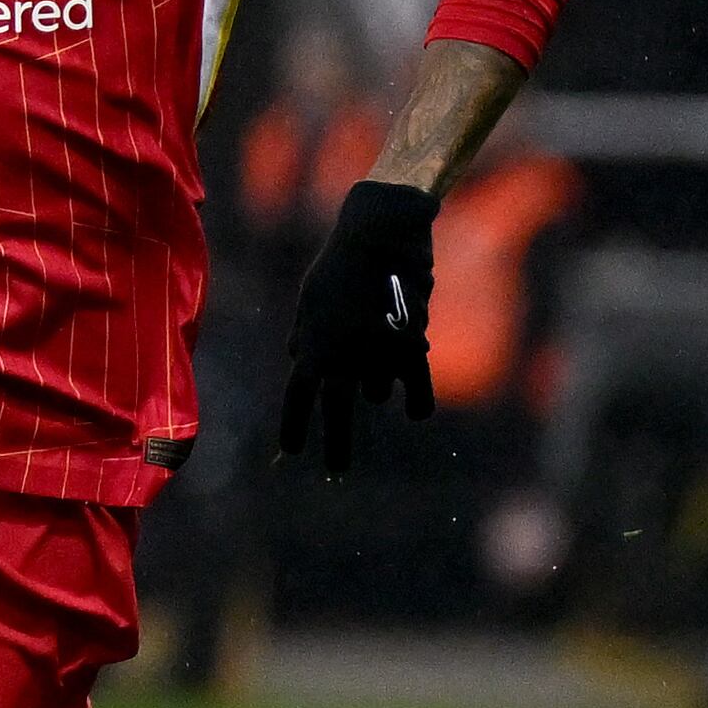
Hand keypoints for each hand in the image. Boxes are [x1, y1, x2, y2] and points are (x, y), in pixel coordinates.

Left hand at [276, 179, 438, 473]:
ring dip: (376, 379)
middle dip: (337, 444)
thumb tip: (298, 361)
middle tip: (336, 472)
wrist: (381, 235)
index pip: (297, 396)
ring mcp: (378, 353)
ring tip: (374, 339)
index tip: (290, 452)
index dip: (293, 426)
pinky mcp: (413, 345)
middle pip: (338, 411)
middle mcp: (343, 355)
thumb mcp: (309, 296)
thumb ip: (304, 332)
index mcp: (311, 344)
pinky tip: (414, 410)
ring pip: (378, 388)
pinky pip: (417, 389)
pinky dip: (417, 402)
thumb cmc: (341, 264)